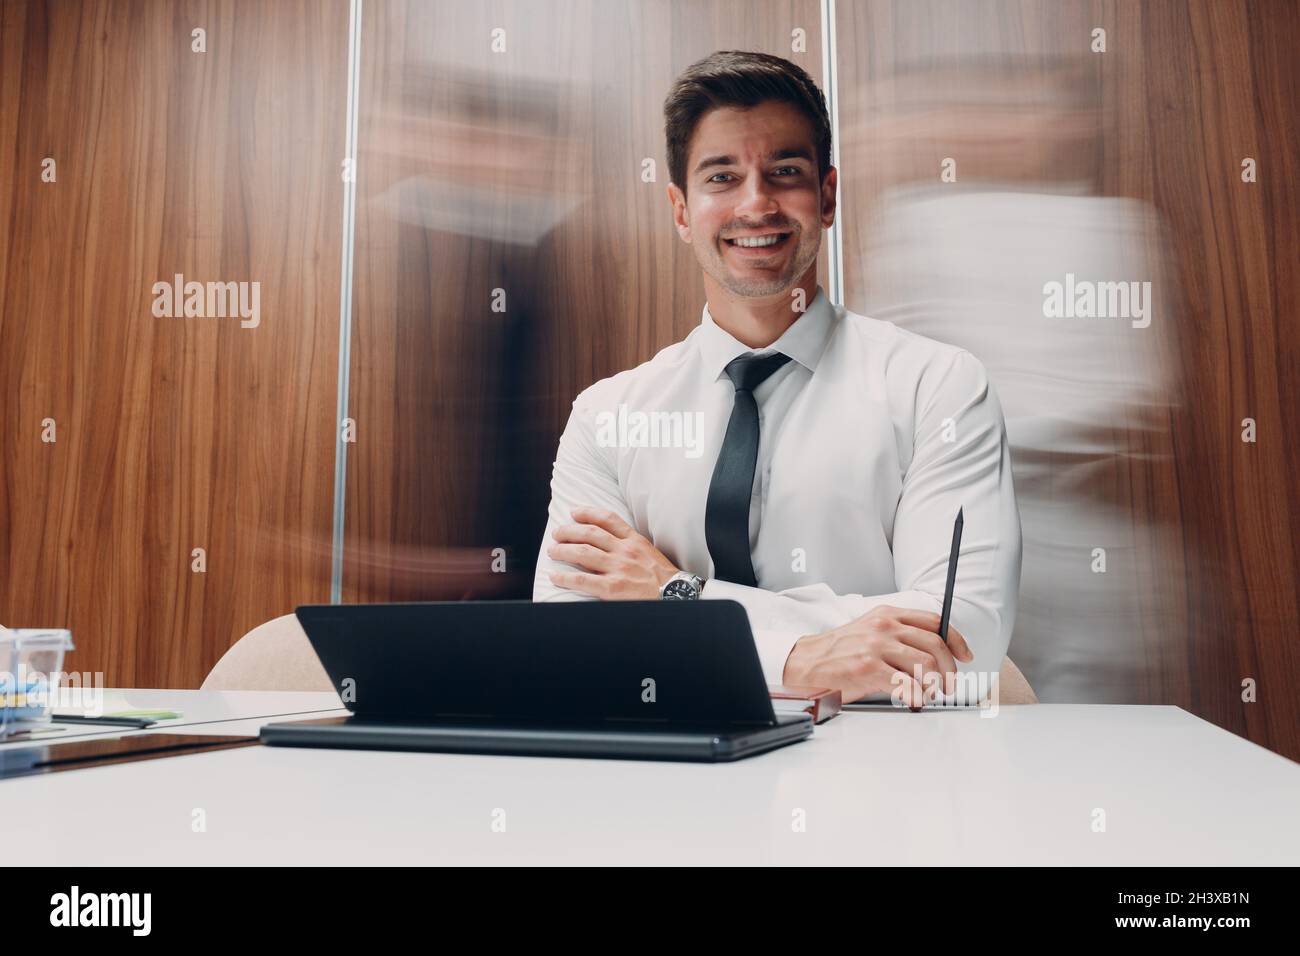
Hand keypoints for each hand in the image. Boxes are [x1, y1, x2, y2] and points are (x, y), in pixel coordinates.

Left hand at [547, 507, 679, 599]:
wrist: (677, 596)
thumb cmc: (664, 578)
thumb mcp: (650, 552)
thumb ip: (632, 545)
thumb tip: (611, 541)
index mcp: (635, 540)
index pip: (608, 519)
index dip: (588, 513)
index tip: (574, 512)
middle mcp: (625, 551)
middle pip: (590, 534)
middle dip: (569, 531)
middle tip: (557, 533)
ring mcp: (618, 569)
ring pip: (583, 553)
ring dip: (563, 550)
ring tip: (553, 551)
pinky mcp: (612, 588)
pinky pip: (583, 580)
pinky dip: (565, 577)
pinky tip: (555, 576)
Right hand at [782, 605, 973, 709]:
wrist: (806, 662)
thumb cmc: (839, 651)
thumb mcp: (870, 630)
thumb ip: (899, 635)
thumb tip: (934, 655)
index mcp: (887, 613)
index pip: (934, 621)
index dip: (956, 640)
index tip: (965, 656)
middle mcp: (884, 625)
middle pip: (935, 645)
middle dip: (949, 670)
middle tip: (948, 686)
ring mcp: (876, 646)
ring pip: (925, 665)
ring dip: (934, 685)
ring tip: (930, 694)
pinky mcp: (868, 668)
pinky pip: (907, 684)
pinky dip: (917, 696)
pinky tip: (914, 700)